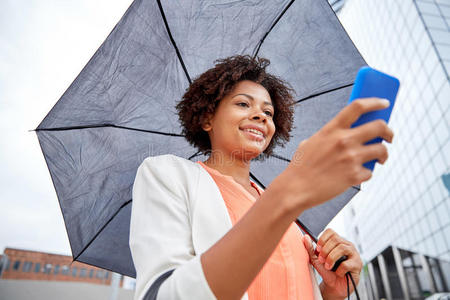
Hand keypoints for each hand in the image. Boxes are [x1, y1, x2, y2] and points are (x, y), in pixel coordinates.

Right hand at [279, 98, 393, 211]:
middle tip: (389, 137)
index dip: (375, 102)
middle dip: (389, 131)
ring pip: (381, 150)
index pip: (358, 106)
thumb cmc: (301, 166)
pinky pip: (370, 172)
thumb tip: (349, 133)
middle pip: (379, 126)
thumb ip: (330, 136)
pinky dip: (365, 174)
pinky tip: (356, 176)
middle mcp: (344, 140)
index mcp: (332, 129)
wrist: (295, 189)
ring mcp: (351, 158)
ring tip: (380, 159)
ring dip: (383, 154)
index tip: (385, 103)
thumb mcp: (311, 142)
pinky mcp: (354, 176)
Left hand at [303, 229, 362, 298]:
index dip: (323, 239)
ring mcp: (354, 254)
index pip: (331, 232)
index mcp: (338, 242)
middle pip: (336, 239)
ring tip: (328, 266)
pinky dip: (339, 270)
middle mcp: (347, 245)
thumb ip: (311, 249)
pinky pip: (346, 264)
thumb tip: (306, 237)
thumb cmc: (327, 271)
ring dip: (331, 258)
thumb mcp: (316, 260)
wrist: (334, 286)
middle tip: (321, 260)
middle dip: (325, 250)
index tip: (317, 249)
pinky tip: (338, 273)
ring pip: (342, 248)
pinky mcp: (358, 264)